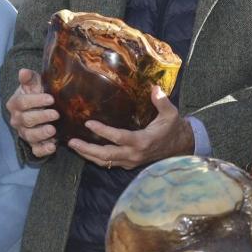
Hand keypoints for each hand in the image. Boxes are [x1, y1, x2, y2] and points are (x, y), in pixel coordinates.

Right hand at [5, 68, 58, 157]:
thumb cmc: (37, 93)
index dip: (36, 101)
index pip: (22, 103)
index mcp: (15, 104)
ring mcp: (24, 133)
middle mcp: (17, 120)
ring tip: (53, 130)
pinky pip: (35, 150)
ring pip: (30, 136)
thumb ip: (29, 78)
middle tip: (56, 114)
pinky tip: (53, 147)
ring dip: (41, 133)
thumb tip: (23, 72)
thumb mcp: (34, 83)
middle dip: (41, 117)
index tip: (51, 98)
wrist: (42, 107)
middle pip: (26, 120)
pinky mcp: (33, 144)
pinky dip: (43, 150)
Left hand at [68, 86, 193, 170]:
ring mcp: (130, 161)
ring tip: (73, 145)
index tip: (89, 123)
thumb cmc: (173, 128)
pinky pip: (109, 163)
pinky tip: (85, 150)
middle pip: (106, 155)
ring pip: (105, 162)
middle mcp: (134, 154)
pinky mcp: (129, 163)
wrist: (180, 146)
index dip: (103, 132)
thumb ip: (162, 101)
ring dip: (88, 155)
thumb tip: (155, 88)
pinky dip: (96, 158)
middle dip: (87, 149)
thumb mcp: (171, 113)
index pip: (119, 138)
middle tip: (71, 141)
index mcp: (142, 141)